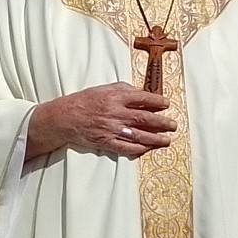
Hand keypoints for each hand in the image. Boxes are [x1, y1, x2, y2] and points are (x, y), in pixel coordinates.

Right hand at [26, 82, 176, 159]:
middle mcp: (115, 113)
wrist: (64, 118)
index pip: (142, 98)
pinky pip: (126, 148)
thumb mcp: (103, 88)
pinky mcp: (106, 142)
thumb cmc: (83, 101)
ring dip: (155, 138)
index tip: (167, 104)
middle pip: (145, 118)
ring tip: (167, 140)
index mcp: (115, 97)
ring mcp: (111, 129)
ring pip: (139, 135)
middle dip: (162, 122)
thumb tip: (140, 92)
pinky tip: (148, 149)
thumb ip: (122, 89)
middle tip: (173, 125)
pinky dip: (138, 149)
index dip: (157, 101)